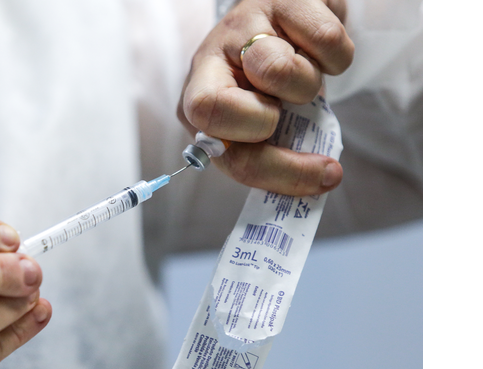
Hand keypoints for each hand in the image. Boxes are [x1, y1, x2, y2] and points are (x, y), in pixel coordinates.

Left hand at [178, 0, 353, 195]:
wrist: (289, 17)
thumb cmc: (270, 83)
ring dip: (308, 84)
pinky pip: (326, 40)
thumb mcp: (260, 124)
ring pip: (280, 71)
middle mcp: (209, 61)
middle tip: (289, 111)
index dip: (276, 171)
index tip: (323, 175)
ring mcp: (243, 26)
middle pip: (229, 110)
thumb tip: (319, 184)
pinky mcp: (282, 0)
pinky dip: (336, 56)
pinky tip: (317, 51)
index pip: (225, 152)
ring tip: (302, 74)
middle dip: (273, 122)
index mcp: (198, 105)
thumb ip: (272, 155)